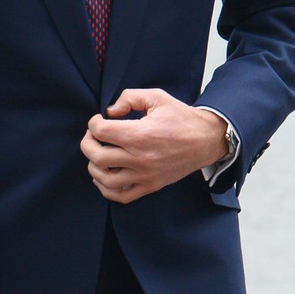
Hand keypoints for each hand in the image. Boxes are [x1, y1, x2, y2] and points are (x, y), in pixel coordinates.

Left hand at [81, 89, 227, 204]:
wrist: (207, 140)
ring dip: (94, 166)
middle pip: (97, 156)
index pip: (100, 131)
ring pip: (104, 178)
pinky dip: (105, 189)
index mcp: (140, 134)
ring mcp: (145, 175)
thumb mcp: (157, 97)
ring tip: (98, 155)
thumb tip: (110, 111)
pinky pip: (120, 195)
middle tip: (92, 136)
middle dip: (87, 143)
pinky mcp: (150, 186)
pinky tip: (103, 176)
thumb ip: (129, 98)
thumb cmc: (181, 118)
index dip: (93, 123)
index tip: (98, 120)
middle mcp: (140, 158)